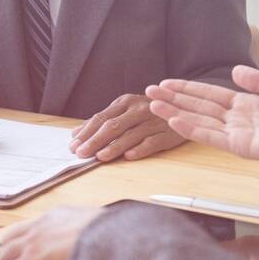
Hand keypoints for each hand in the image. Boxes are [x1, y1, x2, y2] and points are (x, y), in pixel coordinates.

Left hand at [0, 206, 104, 259]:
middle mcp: (39, 227)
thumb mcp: (99, 224)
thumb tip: (107, 236)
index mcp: (57, 215)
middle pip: (9, 239)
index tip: (46, 253)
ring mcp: (30, 245)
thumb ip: (94, 229)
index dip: (35, 242)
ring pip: (4, 257)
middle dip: (15, 253)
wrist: (107, 243)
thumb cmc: (112, 236)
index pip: (33, 227)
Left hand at [69, 94, 185, 161]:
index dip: (86, 132)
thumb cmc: (149, 112)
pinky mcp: (168, 133)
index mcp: (126, 102)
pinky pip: (152, 142)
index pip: (101, 118)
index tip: (73, 145)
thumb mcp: (127, 110)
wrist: (186, 107)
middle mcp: (139, 109)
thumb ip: (103, 120)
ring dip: (114, 147)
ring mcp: (154, 121)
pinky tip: (128, 156)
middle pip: (113, 126)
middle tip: (81, 153)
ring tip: (99, 157)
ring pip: (130, 135)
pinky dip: (140, 149)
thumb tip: (76, 133)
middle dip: (94, 140)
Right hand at [146, 66, 258, 168]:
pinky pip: (212, 136)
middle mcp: (236, 119)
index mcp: (246, 104)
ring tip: (154, 106)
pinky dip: (192, 129)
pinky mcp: (241, 146)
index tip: (166, 83)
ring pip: (199, 121)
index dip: (187, 88)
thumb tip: (234, 71)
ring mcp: (237, 133)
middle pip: (198, 107)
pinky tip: (175, 120)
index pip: (209, 95)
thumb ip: (258, 80)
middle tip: (149, 92)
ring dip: (175, 113)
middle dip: (173, 99)